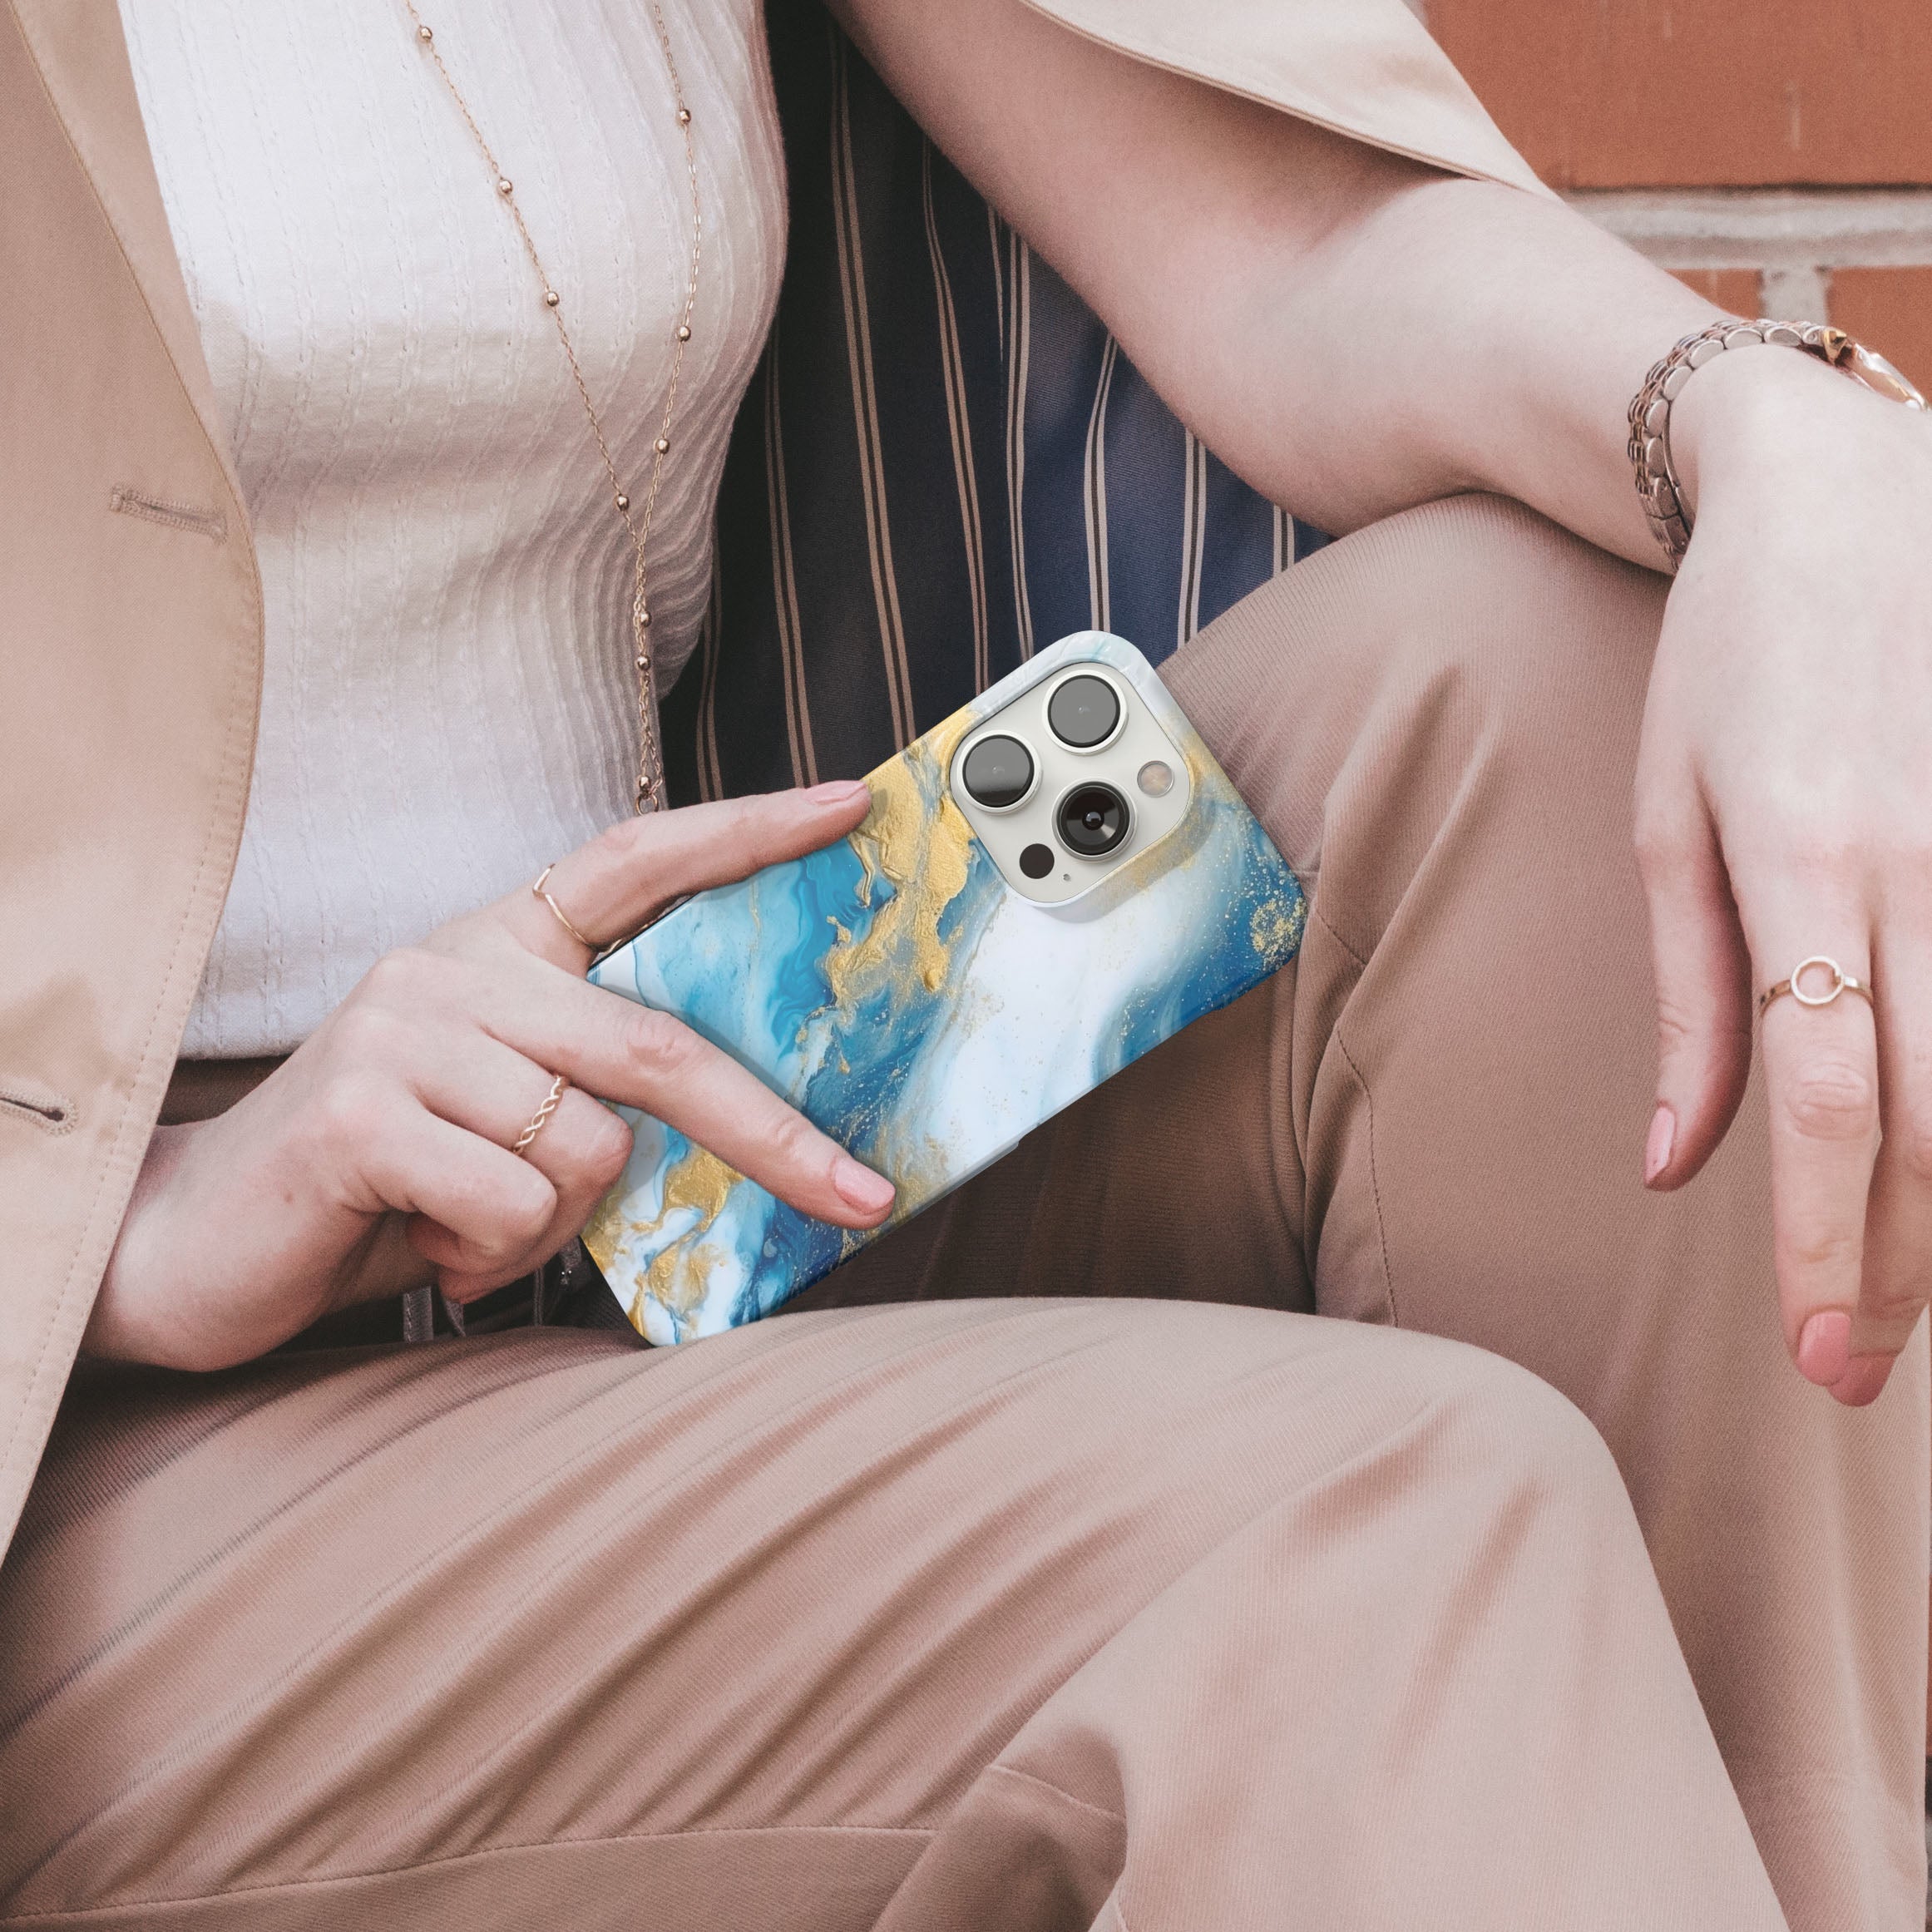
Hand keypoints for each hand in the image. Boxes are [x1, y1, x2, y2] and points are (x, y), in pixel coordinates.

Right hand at [87, 781, 894, 1369]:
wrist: (191, 1244)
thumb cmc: (384, 1182)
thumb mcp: (507, 1115)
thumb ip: (600, 1089)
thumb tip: (752, 1125)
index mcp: (499, 947)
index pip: (634, 860)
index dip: (744, 832)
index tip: (849, 808)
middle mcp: (453, 967)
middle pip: (659, 1043)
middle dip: (776, 1135)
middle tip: (862, 1196)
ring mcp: (402, 1029)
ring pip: (590, 1146)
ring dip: (557, 1226)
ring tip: (472, 1224)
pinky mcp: (362, 1111)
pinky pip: (517, 1201)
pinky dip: (495, 1254)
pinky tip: (424, 1239)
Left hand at [1636, 344, 1931, 1404]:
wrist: (1836, 496)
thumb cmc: (1725, 664)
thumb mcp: (1669, 820)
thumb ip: (1689, 999)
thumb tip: (1672, 1168)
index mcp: (1801, 860)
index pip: (1821, 1095)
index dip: (1820, 1235)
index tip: (1809, 1347)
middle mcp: (1922, 860)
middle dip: (1898, 1258)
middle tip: (1852, 1369)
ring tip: (1906, 1296)